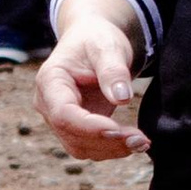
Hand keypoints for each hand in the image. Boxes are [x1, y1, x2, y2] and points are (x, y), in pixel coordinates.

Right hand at [39, 8, 149, 159]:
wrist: (92, 41)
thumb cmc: (96, 39)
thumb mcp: (106, 47)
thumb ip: (113, 71)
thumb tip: (122, 98)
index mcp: (50, 81)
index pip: (63, 114)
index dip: (89, 127)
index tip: (119, 130)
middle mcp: (49, 105)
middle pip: (71, 136)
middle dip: (107, 142)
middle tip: (141, 140)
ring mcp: (59, 119)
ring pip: (80, 147)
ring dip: (111, 150)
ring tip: (142, 142)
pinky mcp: (75, 127)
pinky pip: (90, 146)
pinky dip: (112, 148)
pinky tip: (134, 142)